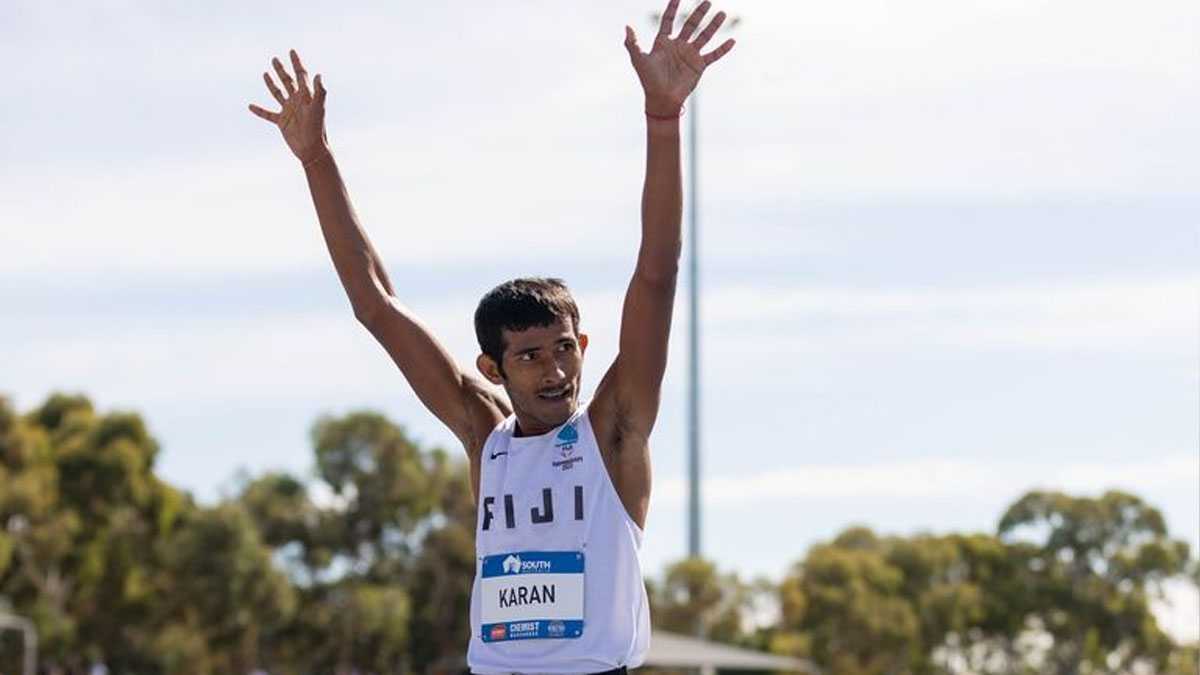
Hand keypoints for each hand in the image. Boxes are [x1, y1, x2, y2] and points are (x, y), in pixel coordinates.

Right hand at [249, 49, 328, 163]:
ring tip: (265, 72)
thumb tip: (318, 74)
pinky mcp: (282, 121)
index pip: (301, 75)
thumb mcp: (318, 108)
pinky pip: (268, 114)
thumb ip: (319, 91)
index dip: (297, 63)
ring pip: (278, 94)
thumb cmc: (317, 128)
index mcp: (306, 95)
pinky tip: (250, 106)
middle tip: (275, 58)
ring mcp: (289, 111)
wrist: (311, 148)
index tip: (292, 51)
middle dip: (282, 70)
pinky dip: (259, 110)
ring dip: (272, 83)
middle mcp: (297, 101)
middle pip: (288, 81)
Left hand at [624, 0, 734, 115]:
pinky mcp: (699, 65)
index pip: (668, 20)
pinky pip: (713, 55)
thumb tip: (627, 26)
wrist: (661, 99)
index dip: (672, 8)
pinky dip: (723, 49)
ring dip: (713, 25)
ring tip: (722, 13)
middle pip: (690, 25)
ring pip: (704, 36)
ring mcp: (690, 55)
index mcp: (664, 42)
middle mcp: (678, 46)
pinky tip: (732, 41)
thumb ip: (632, 43)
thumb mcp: (639, 60)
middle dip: (699, 13)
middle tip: (707, 1)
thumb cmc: (648, 80)